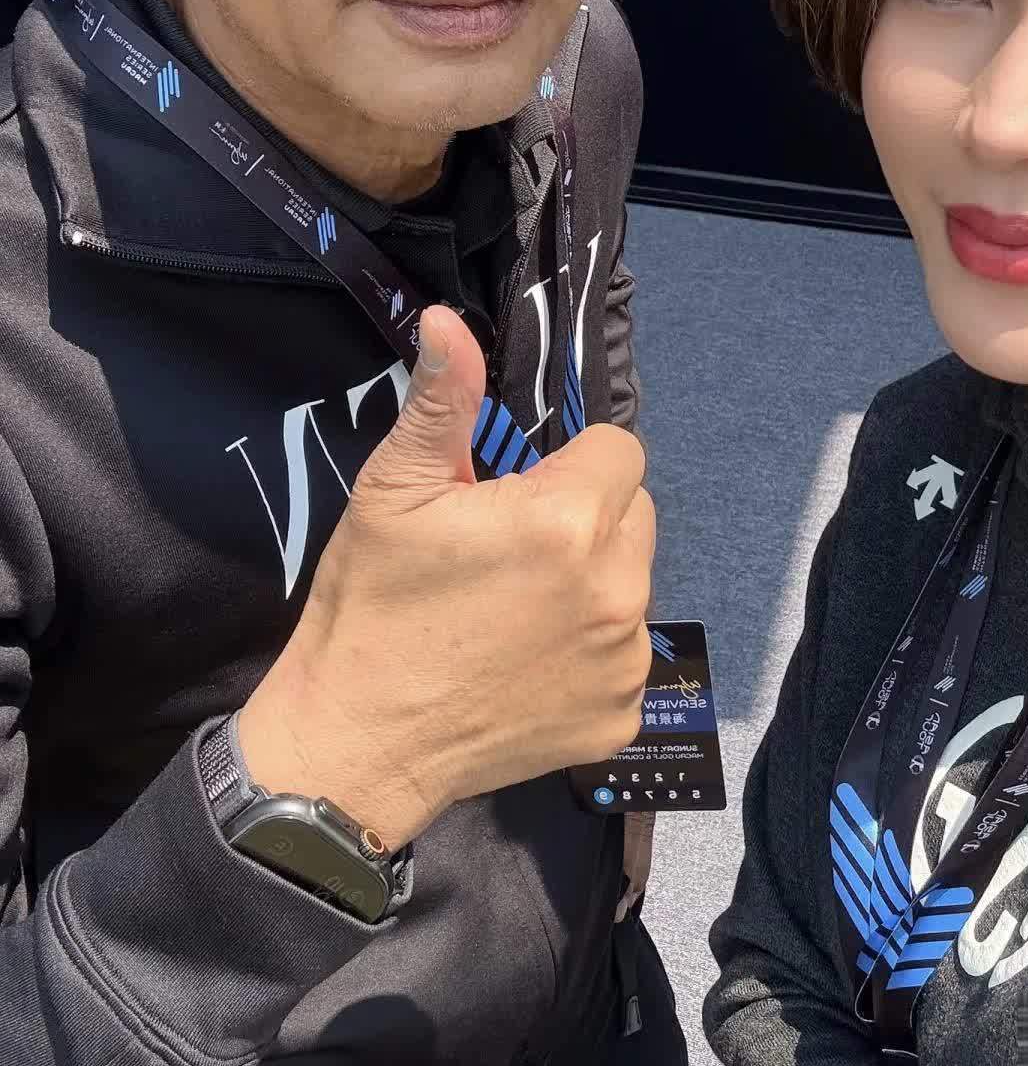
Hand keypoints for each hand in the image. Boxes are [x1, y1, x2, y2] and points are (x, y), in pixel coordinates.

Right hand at [237, 307, 654, 847]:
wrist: (354, 745)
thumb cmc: (371, 607)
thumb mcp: (395, 492)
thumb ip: (444, 401)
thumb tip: (448, 320)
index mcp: (568, 520)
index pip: (619, 449)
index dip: (570, 462)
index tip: (519, 492)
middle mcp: (617, 588)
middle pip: (634, 513)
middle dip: (587, 516)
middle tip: (512, 550)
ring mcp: (624, 660)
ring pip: (633, 583)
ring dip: (593, 583)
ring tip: (515, 610)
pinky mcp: (619, 716)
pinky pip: (623, 657)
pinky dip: (589, 655)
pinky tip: (526, 667)